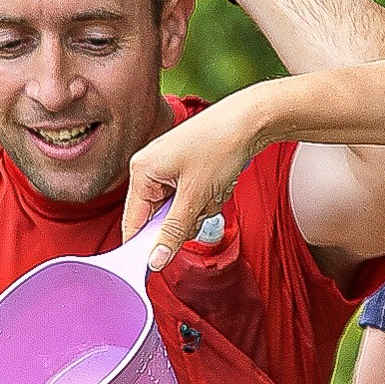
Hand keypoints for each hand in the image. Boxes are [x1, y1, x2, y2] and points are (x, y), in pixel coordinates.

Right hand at [121, 84, 285, 265]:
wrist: (251, 119)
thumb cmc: (221, 145)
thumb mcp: (196, 196)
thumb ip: (173, 232)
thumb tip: (155, 260)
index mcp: (142, 171)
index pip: (133, 223)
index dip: (145, 246)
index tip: (158, 264)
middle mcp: (149, 169)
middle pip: (157, 220)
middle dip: (185, 219)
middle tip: (203, 204)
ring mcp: (166, 168)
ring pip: (177, 212)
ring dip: (199, 209)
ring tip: (214, 188)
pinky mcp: (183, 169)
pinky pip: (189, 200)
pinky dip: (205, 199)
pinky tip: (217, 184)